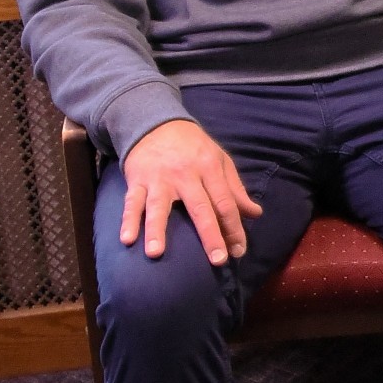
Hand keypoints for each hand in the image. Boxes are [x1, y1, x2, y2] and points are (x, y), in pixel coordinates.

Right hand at [119, 119, 262, 264]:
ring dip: (157, 230)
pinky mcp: (137, 180)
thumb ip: (236, 189)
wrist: (156, 123)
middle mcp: (185, 174)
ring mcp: (159, 178)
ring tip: (156, 253)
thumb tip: (255, 214)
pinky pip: (131, 202)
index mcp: (209, 168)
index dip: (234, 227)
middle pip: (200, 207)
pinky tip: (127, 239)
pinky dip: (128, 220)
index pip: (225, 202)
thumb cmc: (193, 147)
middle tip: (217, 260)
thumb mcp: (219, 160)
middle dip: (210, 235)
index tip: (238, 251)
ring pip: (159, 206)